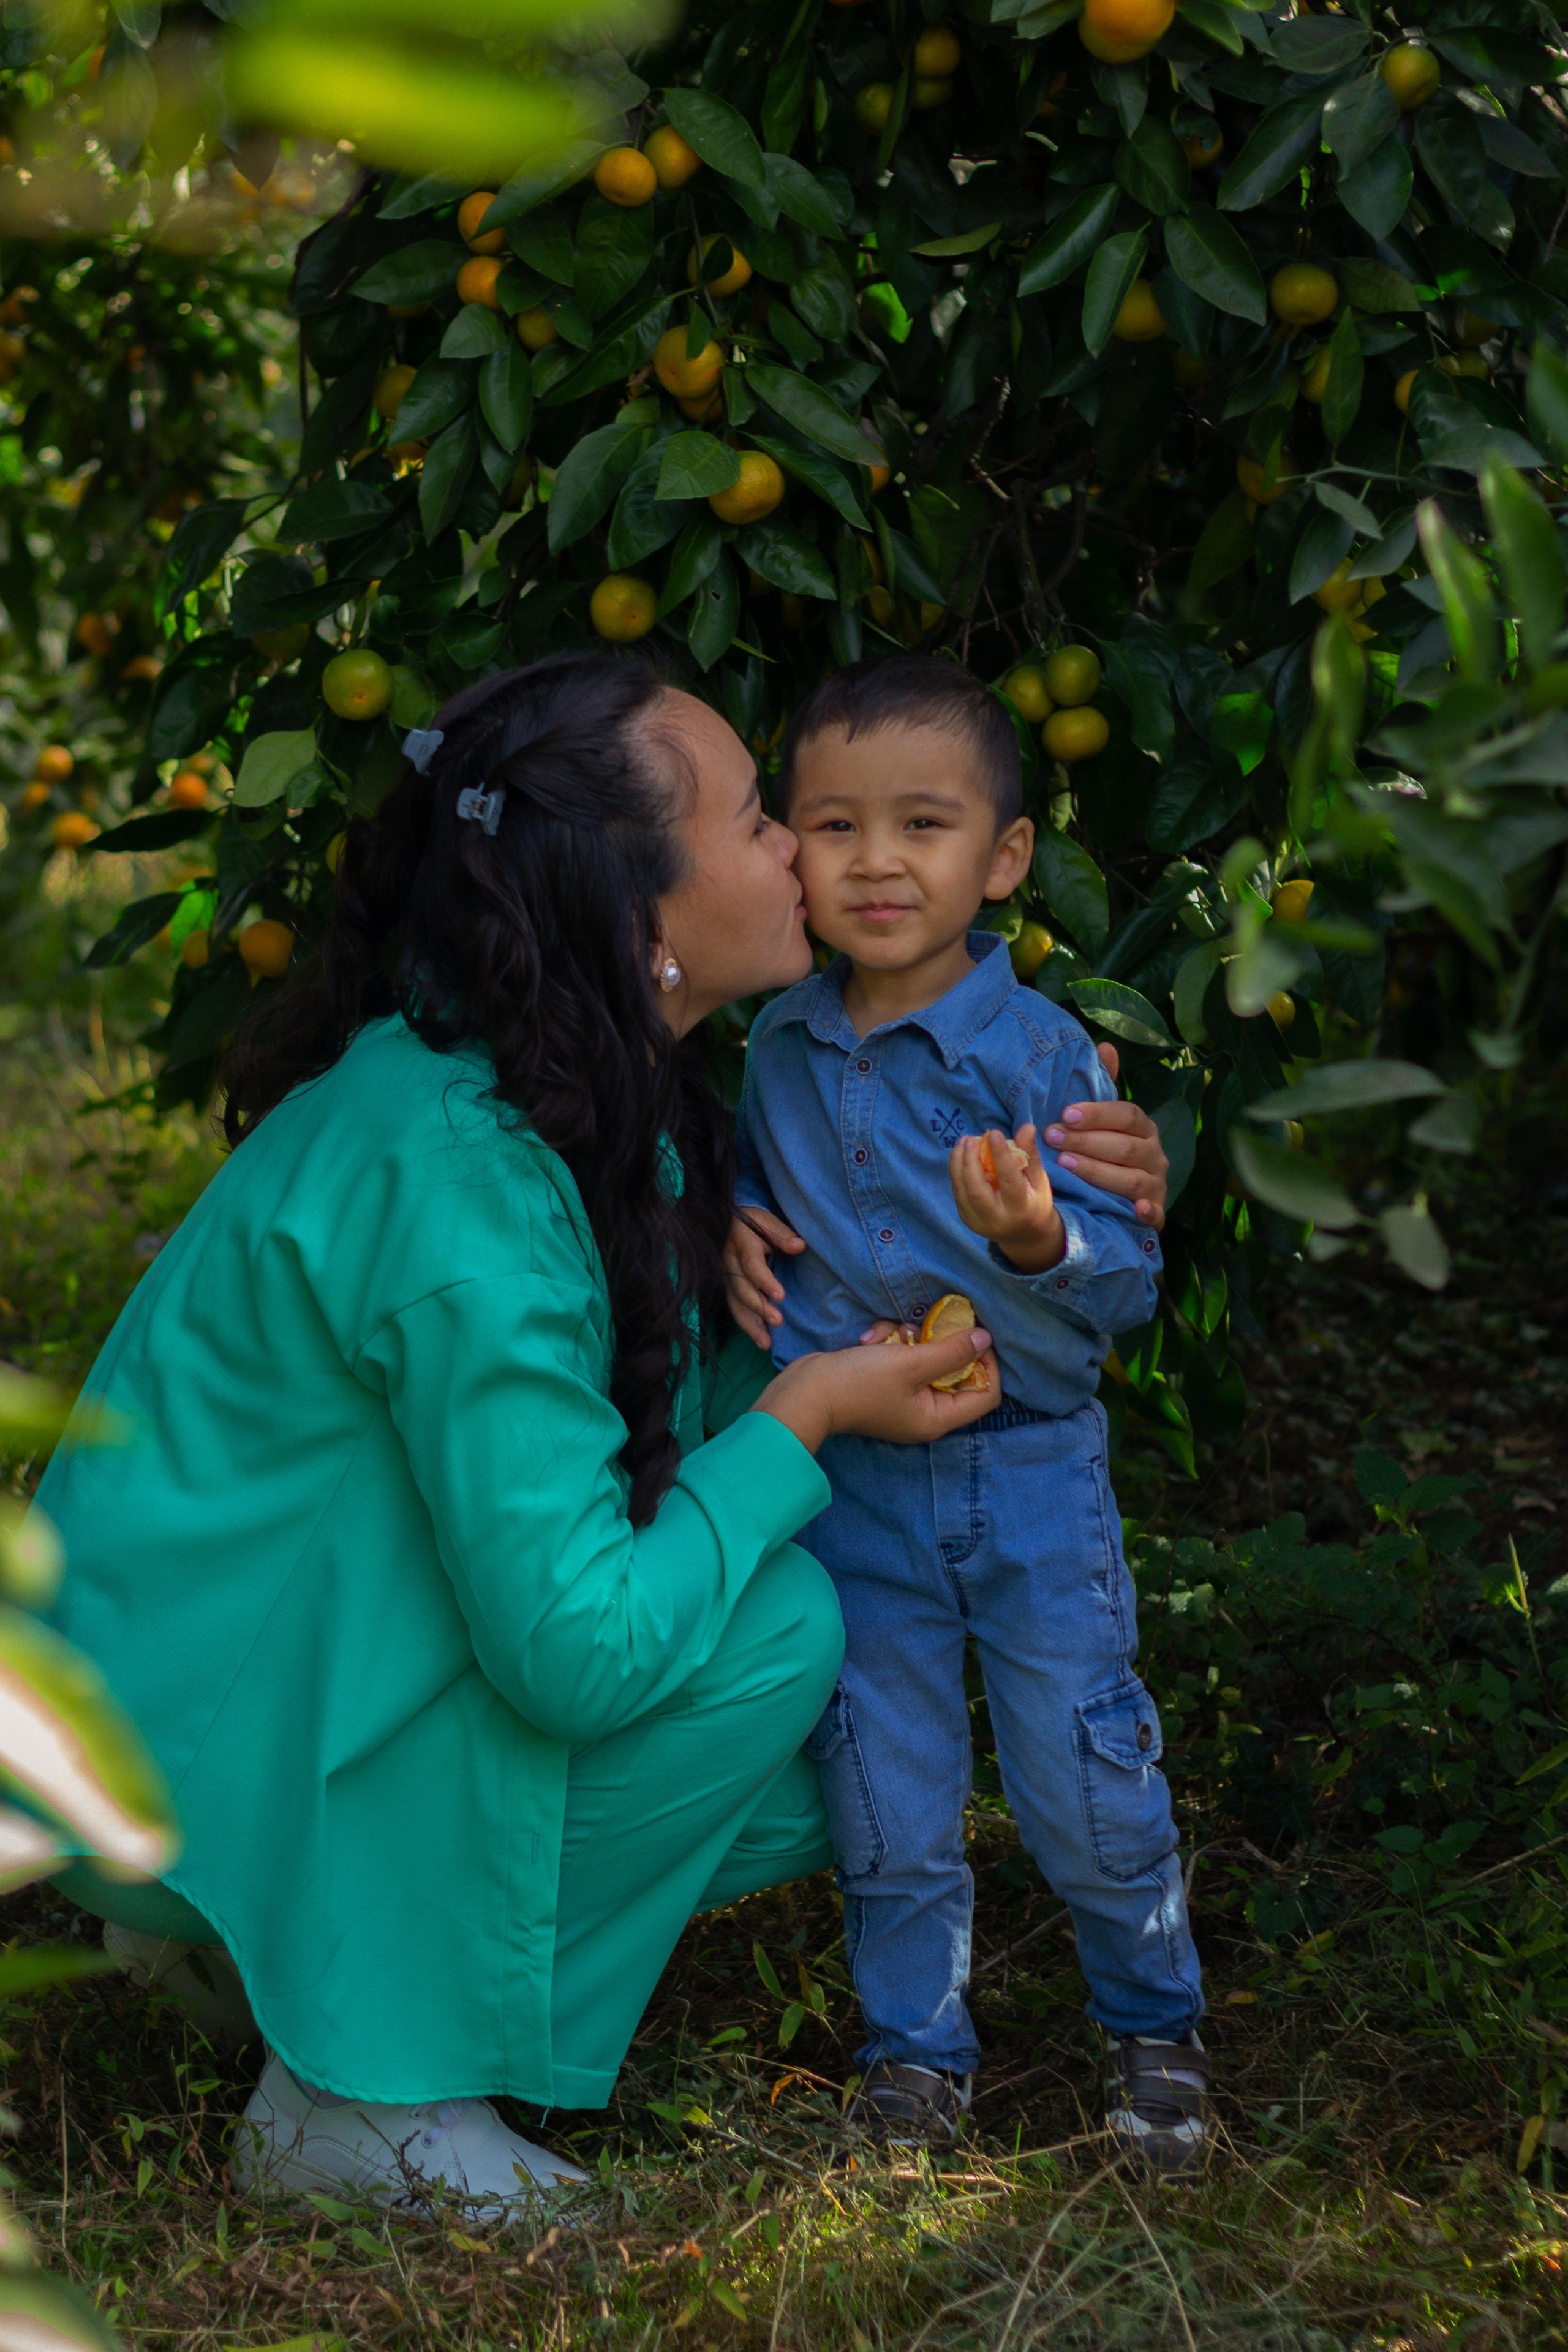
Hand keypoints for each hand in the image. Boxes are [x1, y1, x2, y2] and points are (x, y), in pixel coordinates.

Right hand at [724, 1207, 804, 1348]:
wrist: (725, 1223)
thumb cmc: (752, 1222)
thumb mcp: (766, 1220)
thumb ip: (781, 1234)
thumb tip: (799, 1246)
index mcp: (741, 1244)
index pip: (752, 1265)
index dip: (765, 1281)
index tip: (780, 1296)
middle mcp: (729, 1262)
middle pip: (742, 1288)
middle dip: (758, 1307)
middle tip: (777, 1322)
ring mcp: (726, 1277)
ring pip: (735, 1303)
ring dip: (750, 1324)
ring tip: (765, 1343)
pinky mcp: (727, 1287)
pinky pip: (734, 1308)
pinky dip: (747, 1325)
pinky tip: (760, 1340)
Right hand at [752, 1326, 998, 1453]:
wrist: (805, 1392)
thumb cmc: (859, 1383)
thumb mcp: (910, 1363)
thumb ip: (951, 1350)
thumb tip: (986, 1339)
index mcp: (937, 1418)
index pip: (985, 1395)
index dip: (988, 1365)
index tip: (975, 1336)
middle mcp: (924, 1412)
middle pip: (954, 1373)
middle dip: (938, 1344)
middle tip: (925, 1327)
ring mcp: (902, 1397)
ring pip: (924, 1358)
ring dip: (907, 1339)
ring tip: (889, 1335)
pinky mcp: (883, 1382)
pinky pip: (900, 1356)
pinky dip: (887, 1343)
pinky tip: (869, 1339)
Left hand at [949, 1124, 1064, 1274]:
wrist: (1025, 1235)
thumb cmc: (1035, 1202)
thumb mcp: (1039, 1180)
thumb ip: (1031, 1154)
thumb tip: (1026, 1126)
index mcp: (1020, 1210)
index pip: (1008, 1181)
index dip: (1000, 1156)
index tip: (994, 1133)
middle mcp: (996, 1220)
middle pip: (976, 1191)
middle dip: (970, 1162)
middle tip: (971, 1138)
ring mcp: (977, 1222)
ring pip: (961, 1191)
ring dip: (958, 1163)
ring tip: (964, 1141)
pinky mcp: (966, 1219)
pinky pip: (958, 1192)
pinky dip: (957, 1171)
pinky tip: (961, 1155)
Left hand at [1042, 1040, 1169, 1231]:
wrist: (1119, 1196)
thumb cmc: (1107, 1150)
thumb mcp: (1103, 1120)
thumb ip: (1103, 1087)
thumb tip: (1105, 1045)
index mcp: (1144, 1128)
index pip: (1126, 1115)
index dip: (1096, 1114)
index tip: (1064, 1114)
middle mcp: (1155, 1155)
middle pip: (1124, 1147)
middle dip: (1085, 1142)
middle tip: (1052, 1138)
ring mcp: (1156, 1184)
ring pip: (1130, 1179)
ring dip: (1098, 1172)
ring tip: (1065, 1164)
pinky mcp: (1154, 1212)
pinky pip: (1154, 1213)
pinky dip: (1148, 1212)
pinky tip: (1135, 1210)